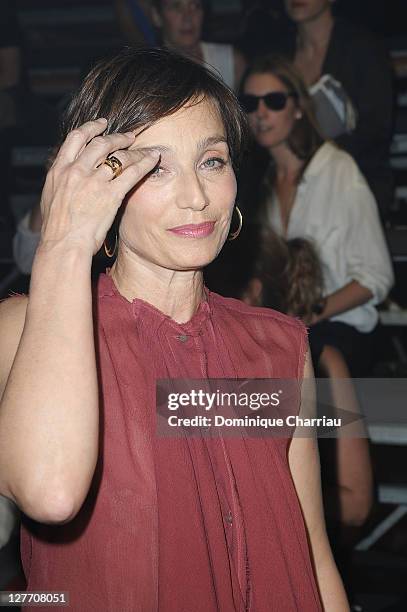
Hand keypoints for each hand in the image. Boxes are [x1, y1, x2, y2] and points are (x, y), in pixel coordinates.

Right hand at [39, 118, 158, 256]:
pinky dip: (145, 163)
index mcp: (59, 170)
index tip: (100, 125)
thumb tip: (65, 179)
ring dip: (134, 149)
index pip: (76, 139)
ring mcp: (94, 182)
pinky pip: (132, 172)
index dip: (91, 128)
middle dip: (116, 137)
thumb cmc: (56, 229)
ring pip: (118, 156)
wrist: (63, 245)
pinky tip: (154, 159)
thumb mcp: (50, 199)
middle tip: (128, 136)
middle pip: (100, 143)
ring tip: (144, 148)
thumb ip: (60, 183)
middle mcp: (76, 170)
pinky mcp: (111, 195)